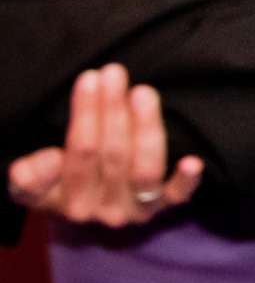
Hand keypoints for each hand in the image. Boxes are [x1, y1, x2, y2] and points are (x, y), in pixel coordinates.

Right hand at [5, 64, 202, 226]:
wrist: (93, 207)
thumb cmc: (65, 181)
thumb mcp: (37, 182)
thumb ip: (32, 177)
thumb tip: (48, 161)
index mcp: (69, 202)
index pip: (77, 156)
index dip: (85, 116)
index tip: (88, 80)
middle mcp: (103, 211)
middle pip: (112, 154)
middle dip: (112, 108)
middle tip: (114, 72)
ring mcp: (136, 209)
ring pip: (143, 168)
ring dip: (145, 126)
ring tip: (142, 91)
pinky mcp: (164, 206)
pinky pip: (177, 196)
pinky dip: (185, 181)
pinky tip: (193, 162)